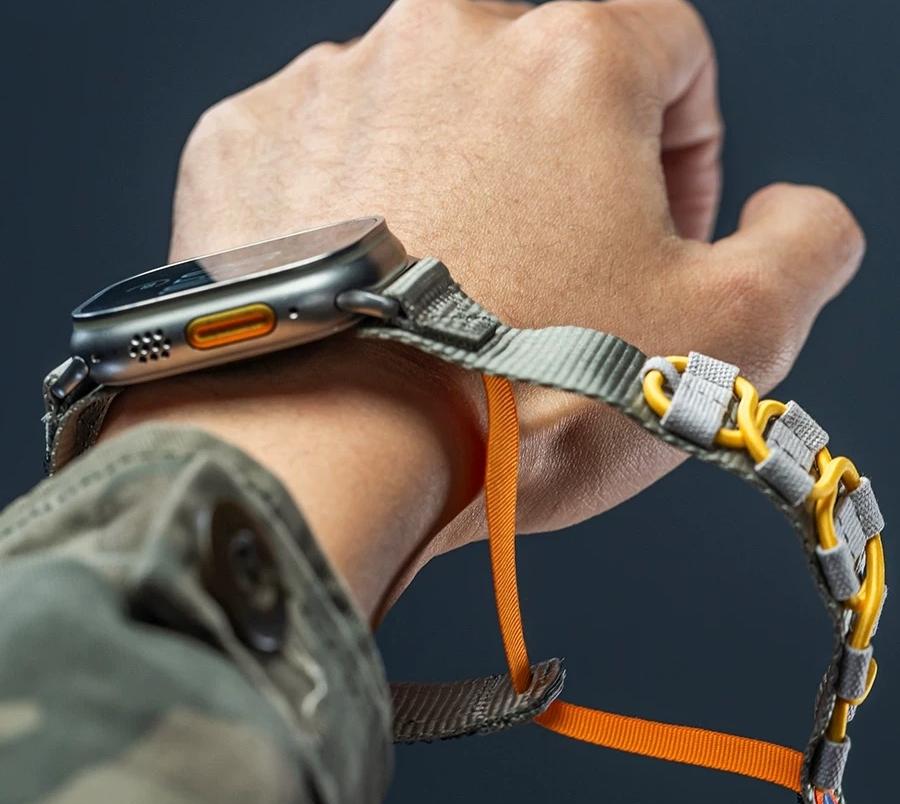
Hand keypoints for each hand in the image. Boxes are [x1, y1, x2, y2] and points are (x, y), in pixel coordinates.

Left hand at [106, 0, 863, 614]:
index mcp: (572, 60)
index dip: (682, 142)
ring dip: (448, 178)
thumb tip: (797, 213)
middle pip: (531, 61)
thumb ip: (803, 248)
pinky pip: (319, 150)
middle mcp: (442, 41)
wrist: (338, 452)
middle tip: (549, 254)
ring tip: (445, 290)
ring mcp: (330, 87)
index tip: (655, 221)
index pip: (665, 50)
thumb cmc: (524, 400)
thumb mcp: (731, 336)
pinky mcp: (245, 144)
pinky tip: (363, 283)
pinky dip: (348, 204)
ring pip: (420, 105)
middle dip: (559, 150)